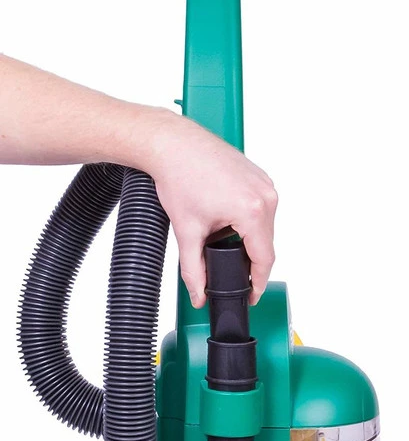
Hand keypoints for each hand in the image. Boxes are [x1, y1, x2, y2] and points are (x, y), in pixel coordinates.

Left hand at [145, 110, 277, 307]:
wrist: (173, 143)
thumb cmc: (180, 176)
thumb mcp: (187, 231)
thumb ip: (194, 270)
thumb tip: (199, 294)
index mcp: (253, 210)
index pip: (264, 258)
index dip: (257, 283)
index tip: (250, 296)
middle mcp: (265, 195)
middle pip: (265, 243)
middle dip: (248, 261)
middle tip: (228, 273)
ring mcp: (264, 183)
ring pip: (263, 226)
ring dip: (247, 239)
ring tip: (220, 240)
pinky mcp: (259, 176)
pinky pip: (260, 208)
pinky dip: (246, 220)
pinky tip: (224, 219)